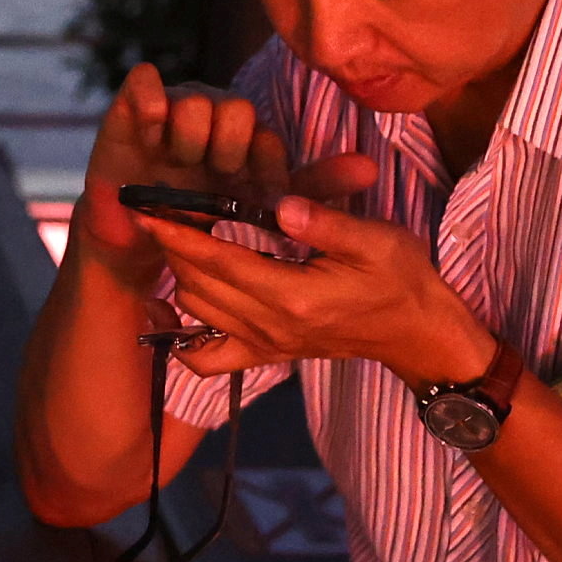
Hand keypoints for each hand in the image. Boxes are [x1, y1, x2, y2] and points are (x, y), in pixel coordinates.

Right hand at [69, 64, 287, 285]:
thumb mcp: (230, 219)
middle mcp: (212, 113)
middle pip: (239, 109)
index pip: (269, 139)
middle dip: (228, 151)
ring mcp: (173, 102)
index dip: (267, 169)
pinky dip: (150, 109)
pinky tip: (149, 140)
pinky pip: (145, 80)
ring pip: (196, 101)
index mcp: (242, 139)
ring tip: (175, 165)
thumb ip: (263, 208)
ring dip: (188, 141)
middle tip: (210, 176)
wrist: (129, 227)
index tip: (258, 201)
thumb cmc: (184, 220)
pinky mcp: (133, 99)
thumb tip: (294, 207)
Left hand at [146, 193, 494, 386]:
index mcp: (293, 297)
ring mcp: (266, 346)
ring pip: (198, 310)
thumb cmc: (401, 279)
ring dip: (180, 274)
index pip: (219, 262)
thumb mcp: (376, 241)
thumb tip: (283, 203)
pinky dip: (183, 334)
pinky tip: (173, 306)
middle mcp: (271, 327)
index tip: (145, 208)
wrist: (417, 334)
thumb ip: (325, 223)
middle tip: (159, 209)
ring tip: (175, 236)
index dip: (178, 233)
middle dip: (172, 246)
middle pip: (199, 284)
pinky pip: (208, 358)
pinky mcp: (267, 355)